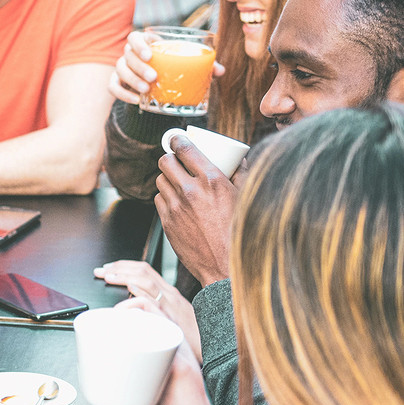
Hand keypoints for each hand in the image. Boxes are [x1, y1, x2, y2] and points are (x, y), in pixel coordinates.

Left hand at [94, 261, 200, 362]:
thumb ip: (153, 311)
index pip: (145, 271)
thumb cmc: (188, 335)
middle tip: (102, 271)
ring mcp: (170, 303)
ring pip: (146, 280)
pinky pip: (154, 299)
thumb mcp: (171, 317)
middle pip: (143, 271)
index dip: (125, 266)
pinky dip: (140, 291)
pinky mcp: (170, 315)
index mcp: (168, 293)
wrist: (209, 347)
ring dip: (125, 276)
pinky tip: (129, 288)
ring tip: (109, 277)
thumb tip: (132, 310)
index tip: (109, 268)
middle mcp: (170, 294)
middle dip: (120, 267)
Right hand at [109, 30, 224, 104]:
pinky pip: (113, 87)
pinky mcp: (117, 82)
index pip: (134, 38)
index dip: (139, 45)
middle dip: (139, 67)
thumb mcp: (185, 63)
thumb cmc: (172, 66)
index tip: (150, 55)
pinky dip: (122, 94)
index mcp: (145, 43)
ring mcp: (122, 68)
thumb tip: (220, 71)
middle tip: (154, 77)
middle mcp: (130, 54)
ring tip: (146, 90)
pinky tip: (136, 100)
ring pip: (120, 70)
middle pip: (127, 56)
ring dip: (132, 80)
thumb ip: (202, 65)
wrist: (156, 81)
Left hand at [155, 134, 235, 285]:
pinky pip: (159, 200)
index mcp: (212, 180)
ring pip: (160, 180)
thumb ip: (241, 174)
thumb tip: (239, 158)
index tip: (177, 139)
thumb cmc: (240, 231)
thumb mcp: (245, 198)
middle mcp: (190, 190)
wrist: (225, 265)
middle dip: (170, 158)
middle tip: (177, 161)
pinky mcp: (167, 221)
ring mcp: (176, 206)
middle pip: (165, 161)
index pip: (185, 149)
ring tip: (179, 183)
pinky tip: (177, 201)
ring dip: (168, 178)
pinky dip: (166, 197)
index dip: (178, 140)